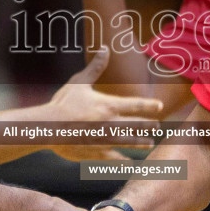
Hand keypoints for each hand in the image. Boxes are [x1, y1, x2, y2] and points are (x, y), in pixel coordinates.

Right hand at [46, 48, 162, 161]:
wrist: (49, 128)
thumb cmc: (63, 103)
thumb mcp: (80, 82)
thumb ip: (95, 68)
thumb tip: (105, 48)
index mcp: (110, 106)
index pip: (137, 105)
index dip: (150, 105)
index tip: (160, 106)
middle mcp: (113, 124)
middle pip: (138, 125)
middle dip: (150, 125)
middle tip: (158, 126)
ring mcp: (106, 140)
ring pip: (131, 142)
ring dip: (142, 143)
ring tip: (149, 144)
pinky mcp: (97, 154)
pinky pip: (115, 159)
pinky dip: (123, 161)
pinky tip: (129, 162)